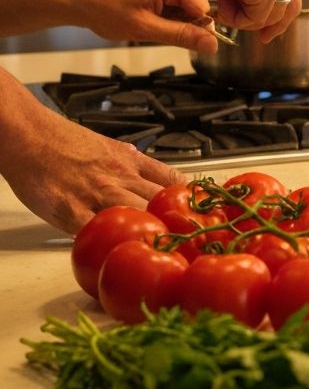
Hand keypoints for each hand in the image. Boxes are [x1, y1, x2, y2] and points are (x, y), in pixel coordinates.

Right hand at [0, 73, 184, 233]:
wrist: (29, 135)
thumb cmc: (65, 141)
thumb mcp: (110, 147)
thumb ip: (133, 163)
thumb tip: (153, 173)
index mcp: (132, 162)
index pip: (173, 181)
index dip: (189, 200)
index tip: (198, 213)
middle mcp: (120, 178)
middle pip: (160, 202)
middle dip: (176, 222)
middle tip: (188, 239)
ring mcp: (96, 194)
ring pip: (135, 216)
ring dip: (148, 233)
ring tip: (162, 250)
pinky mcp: (70, 210)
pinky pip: (94, 231)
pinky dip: (105, 243)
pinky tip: (116, 253)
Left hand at [59, 0, 222, 54]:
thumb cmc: (99, 6)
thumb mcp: (144, 28)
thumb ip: (182, 36)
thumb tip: (212, 45)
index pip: (203, 8)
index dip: (196, 28)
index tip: (184, 38)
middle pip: (195, 1)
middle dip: (182, 18)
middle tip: (156, 26)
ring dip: (172, 10)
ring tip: (145, 13)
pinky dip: (163, 1)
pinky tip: (143, 4)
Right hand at [179, 0, 300, 42]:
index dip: (278, 9)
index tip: (267, 24)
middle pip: (290, 4)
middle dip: (273, 24)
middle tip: (262, 38)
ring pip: (271, 15)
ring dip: (245, 18)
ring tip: (222, 5)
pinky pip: (256, 18)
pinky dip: (237, 20)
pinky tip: (220, 3)